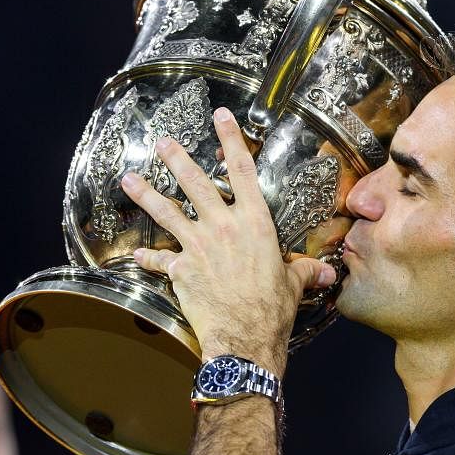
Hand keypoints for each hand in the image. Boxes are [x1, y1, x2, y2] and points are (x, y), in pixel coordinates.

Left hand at [120, 107, 335, 375]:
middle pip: (196, 183)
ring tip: (128, 179)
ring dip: (146, 194)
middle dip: (177, 159)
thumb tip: (326, 274)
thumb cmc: (273, 309)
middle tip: (162, 142)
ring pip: (167, 212)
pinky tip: (135, 255)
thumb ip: (303, 272)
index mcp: (254, 222)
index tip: (220, 117)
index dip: (231, 140)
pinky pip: (160, 260)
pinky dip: (147, 258)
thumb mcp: (293, 284)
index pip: (242, 171)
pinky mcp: (180, 270)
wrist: (245, 337)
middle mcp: (223, 227)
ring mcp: (198, 246)